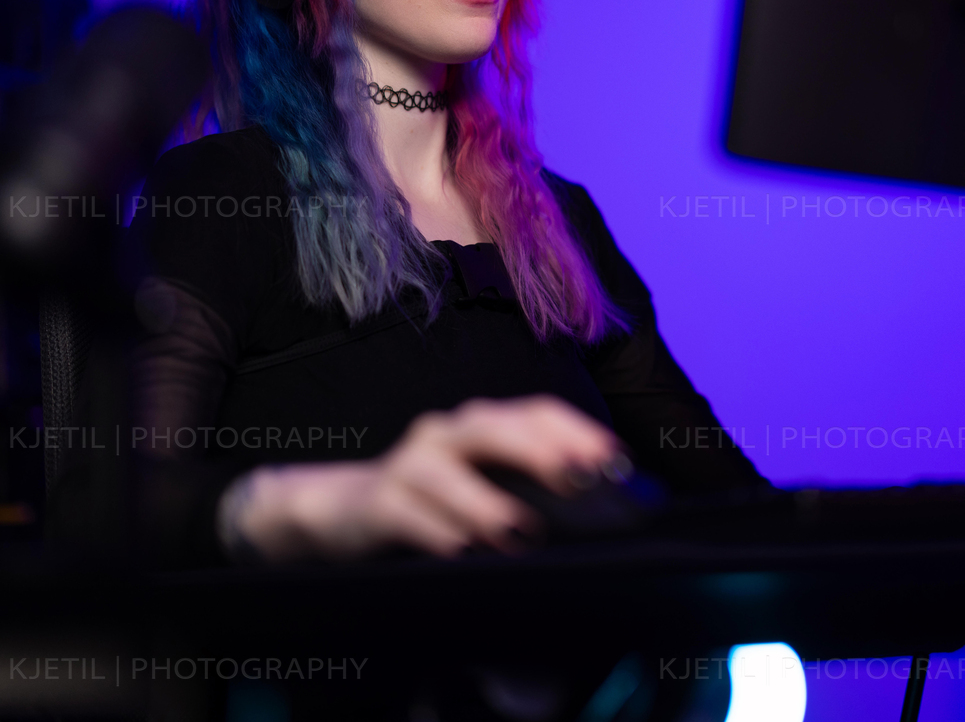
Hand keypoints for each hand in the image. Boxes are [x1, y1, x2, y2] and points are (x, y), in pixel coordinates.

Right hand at [227, 395, 619, 561]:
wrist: (347, 513)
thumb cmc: (438, 508)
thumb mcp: (488, 494)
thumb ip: (534, 495)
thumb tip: (603, 515)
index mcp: (485, 427)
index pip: (537, 411)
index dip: (578, 431)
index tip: (617, 463)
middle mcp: (448, 434)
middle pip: (494, 426)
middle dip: (540, 451)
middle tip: (580, 483)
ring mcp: (409, 464)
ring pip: (446, 469)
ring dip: (486, 501)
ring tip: (521, 532)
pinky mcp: (378, 502)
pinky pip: (406, 513)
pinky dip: (435, 531)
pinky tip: (461, 552)